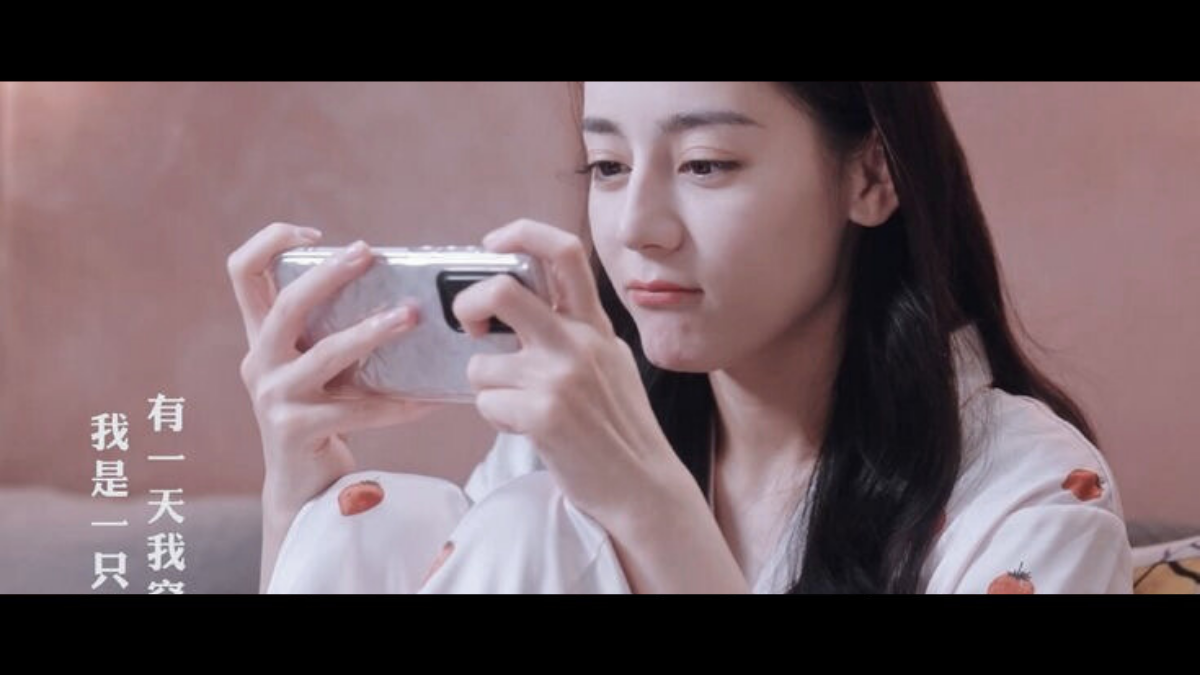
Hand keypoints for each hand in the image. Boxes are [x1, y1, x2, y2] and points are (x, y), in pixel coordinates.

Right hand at [227, 223, 443, 516]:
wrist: (303, 486)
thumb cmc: (323, 413)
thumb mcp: (318, 365)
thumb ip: (334, 329)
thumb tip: (402, 289)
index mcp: (261, 337)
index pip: (242, 272)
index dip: (270, 242)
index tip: (315, 234)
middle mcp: (259, 362)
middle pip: (286, 305)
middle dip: (329, 273)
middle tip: (369, 253)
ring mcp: (273, 398)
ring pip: (325, 353)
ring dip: (372, 331)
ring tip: (410, 316)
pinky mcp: (296, 431)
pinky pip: (356, 410)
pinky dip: (396, 404)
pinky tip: (427, 401)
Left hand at [453, 219, 689, 523]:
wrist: (643, 486)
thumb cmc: (619, 429)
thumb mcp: (609, 361)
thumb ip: (573, 331)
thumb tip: (518, 306)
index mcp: (594, 324)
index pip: (563, 250)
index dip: (520, 233)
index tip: (493, 245)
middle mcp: (579, 342)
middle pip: (501, 290)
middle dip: (467, 303)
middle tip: (471, 326)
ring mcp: (561, 377)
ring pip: (481, 364)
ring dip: (488, 388)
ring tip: (520, 407)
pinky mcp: (544, 414)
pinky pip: (485, 403)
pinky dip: (496, 418)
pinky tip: (526, 429)